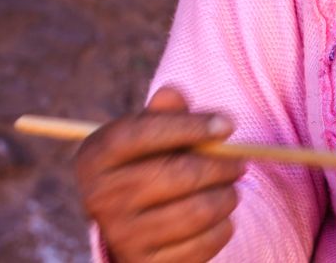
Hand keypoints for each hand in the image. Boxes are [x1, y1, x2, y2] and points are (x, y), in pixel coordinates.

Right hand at [74, 87, 244, 261]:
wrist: (134, 224)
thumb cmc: (151, 162)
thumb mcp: (151, 133)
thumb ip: (166, 112)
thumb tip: (173, 92)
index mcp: (96, 155)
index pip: (144, 133)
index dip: (191, 126)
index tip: (229, 125)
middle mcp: (99, 198)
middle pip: (180, 174)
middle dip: (222, 165)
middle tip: (240, 162)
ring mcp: (121, 235)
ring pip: (199, 210)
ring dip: (228, 196)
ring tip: (230, 188)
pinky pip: (205, 242)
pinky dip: (223, 226)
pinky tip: (219, 216)